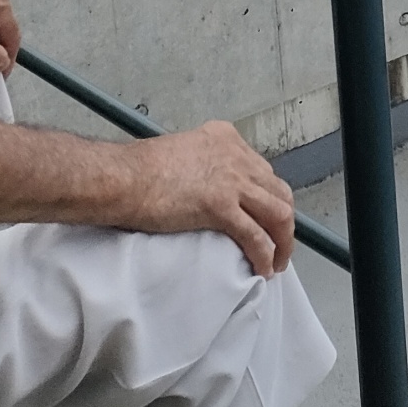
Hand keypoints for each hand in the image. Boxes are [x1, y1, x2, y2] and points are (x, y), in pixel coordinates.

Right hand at [118, 122, 296, 275]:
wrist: (123, 178)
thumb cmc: (140, 170)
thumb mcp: (183, 153)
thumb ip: (203, 165)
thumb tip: (208, 189)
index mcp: (226, 138)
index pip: (262, 170)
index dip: (269, 198)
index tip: (266, 217)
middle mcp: (236, 155)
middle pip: (278, 191)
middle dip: (283, 221)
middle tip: (279, 243)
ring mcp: (232, 180)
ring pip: (278, 213)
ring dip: (283, 241)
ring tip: (277, 261)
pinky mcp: (221, 206)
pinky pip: (256, 236)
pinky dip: (265, 255)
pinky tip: (263, 268)